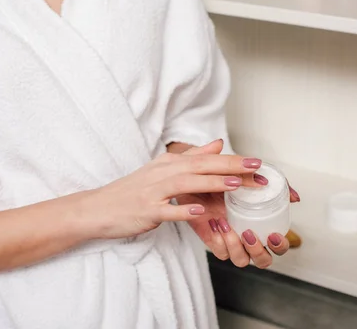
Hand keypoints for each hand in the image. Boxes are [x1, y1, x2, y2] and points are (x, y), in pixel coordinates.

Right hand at [74, 144, 260, 239]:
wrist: (98, 208)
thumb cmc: (132, 191)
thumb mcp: (162, 169)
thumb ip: (192, 156)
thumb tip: (218, 143)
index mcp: (169, 163)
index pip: (206, 159)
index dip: (233, 160)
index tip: (258, 163)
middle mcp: (162, 173)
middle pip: (200, 166)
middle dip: (230, 166)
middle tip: (257, 168)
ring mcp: (152, 192)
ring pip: (186, 184)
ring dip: (211, 183)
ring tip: (236, 185)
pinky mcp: (145, 211)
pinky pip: (166, 210)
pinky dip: (182, 210)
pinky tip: (199, 212)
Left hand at [174, 141, 300, 268]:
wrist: (204, 177)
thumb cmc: (231, 180)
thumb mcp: (257, 178)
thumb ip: (278, 186)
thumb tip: (295, 197)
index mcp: (264, 227)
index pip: (278, 246)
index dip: (280, 246)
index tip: (273, 235)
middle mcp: (250, 238)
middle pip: (263, 260)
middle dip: (258, 252)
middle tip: (249, 234)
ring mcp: (232, 242)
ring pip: (241, 260)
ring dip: (235, 246)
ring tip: (227, 224)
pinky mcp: (215, 242)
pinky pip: (220, 252)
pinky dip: (219, 240)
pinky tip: (216, 223)